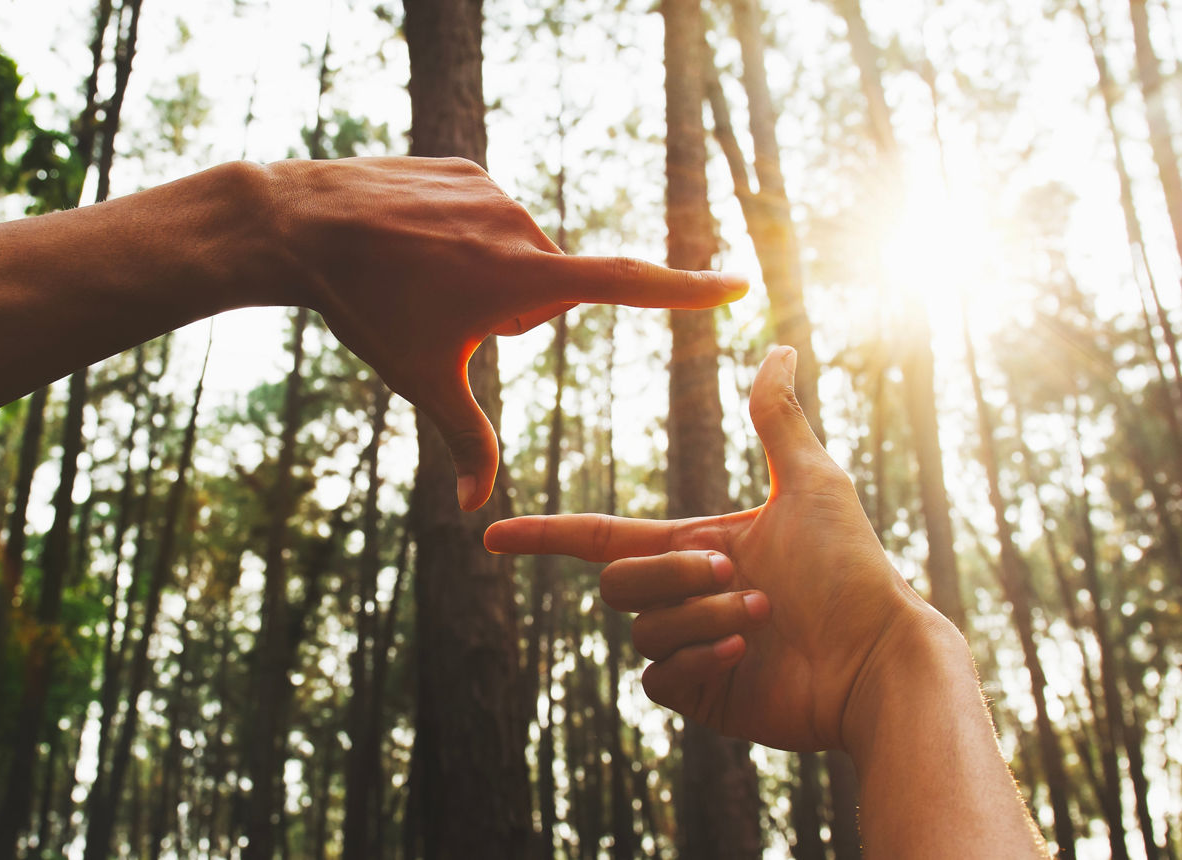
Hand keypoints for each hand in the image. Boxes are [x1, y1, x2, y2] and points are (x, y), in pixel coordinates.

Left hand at [262, 157, 746, 509]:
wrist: (301, 223)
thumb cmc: (367, 309)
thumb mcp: (423, 380)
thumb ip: (465, 439)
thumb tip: (476, 509)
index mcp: (523, 278)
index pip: (627, 286)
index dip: (686, 292)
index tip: (737, 283)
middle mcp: (520, 226)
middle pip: (546, 288)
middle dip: (512, 311)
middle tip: (446, 312)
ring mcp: (491, 190)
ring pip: (513, 250)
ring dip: (483, 271)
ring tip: (419, 276)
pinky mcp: (464, 168)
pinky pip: (483, 214)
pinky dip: (459, 235)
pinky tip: (410, 242)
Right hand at [485, 346, 941, 752]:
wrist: (878, 656)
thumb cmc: (852, 567)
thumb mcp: (810, 482)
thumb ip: (779, 417)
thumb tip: (778, 346)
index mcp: (693, 547)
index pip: (599, 539)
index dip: (546, 536)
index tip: (491, 535)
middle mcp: (683, 596)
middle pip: (618, 583)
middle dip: (675, 574)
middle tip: (741, 576)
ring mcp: (688, 650)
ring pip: (643, 629)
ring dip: (704, 617)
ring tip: (766, 618)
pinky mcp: (699, 696)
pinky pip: (658, 678)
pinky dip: (702, 659)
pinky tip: (748, 655)